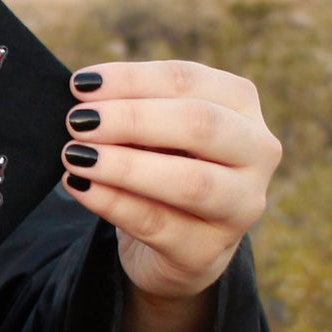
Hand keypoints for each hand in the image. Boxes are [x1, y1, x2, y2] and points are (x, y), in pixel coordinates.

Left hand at [60, 61, 281, 300]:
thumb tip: (84, 96)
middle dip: (133, 119)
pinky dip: (112, 203)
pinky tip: (79, 185)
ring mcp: (240, 206)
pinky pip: (157, 224)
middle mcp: (256, 152)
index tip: (81, 85)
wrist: (173, 242)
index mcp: (239, 105)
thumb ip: (130, 110)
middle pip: (202, 125)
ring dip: (125, 166)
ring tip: (75, 155)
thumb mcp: (151, 131)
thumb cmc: (160, 165)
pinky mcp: (206, 251)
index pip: (190, 81)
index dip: (133, 80)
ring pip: (190, 182)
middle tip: (77, 120)